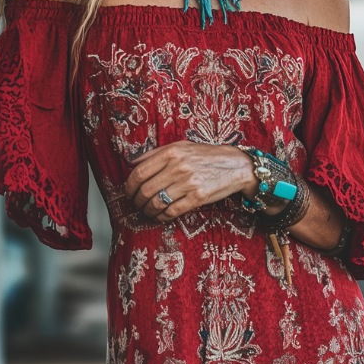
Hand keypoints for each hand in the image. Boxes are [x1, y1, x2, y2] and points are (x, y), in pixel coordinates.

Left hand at [124, 140, 256, 221]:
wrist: (234, 164)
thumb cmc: (204, 155)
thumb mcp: (180, 146)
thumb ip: (155, 153)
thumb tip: (131, 162)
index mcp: (171, 152)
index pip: (140, 172)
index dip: (129, 186)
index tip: (129, 192)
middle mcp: (179, 166)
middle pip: (146, 190)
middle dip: (137, 201)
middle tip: (137, 204)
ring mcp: (189, 183)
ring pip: (157, 203)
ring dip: (148, 210)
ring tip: (148, 210)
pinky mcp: (198, 197)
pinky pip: (172, 211)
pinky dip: (162, 217)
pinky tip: (161, 215)